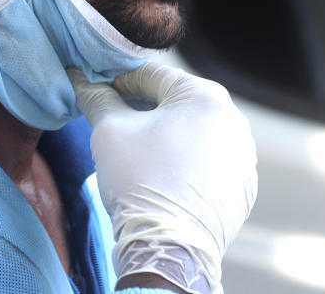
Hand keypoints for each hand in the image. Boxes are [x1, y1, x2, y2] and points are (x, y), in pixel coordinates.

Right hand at [68, 63, 257, 293]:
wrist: (169, 248)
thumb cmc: (140, 182)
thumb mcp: (109, 131)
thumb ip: (98, 98)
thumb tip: (81, 80)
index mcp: (204, 95)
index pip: (152, 75)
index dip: (119, 83)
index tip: (99, 95)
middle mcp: (233, 119)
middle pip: (177, 102)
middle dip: (145, 111)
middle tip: (116, 127)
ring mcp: (243, 154)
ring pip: (195, 132)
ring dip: (168, 136)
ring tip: (140, 157)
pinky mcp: (243, 184)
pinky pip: (210, 161)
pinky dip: (189, 163)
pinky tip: (165, 178)